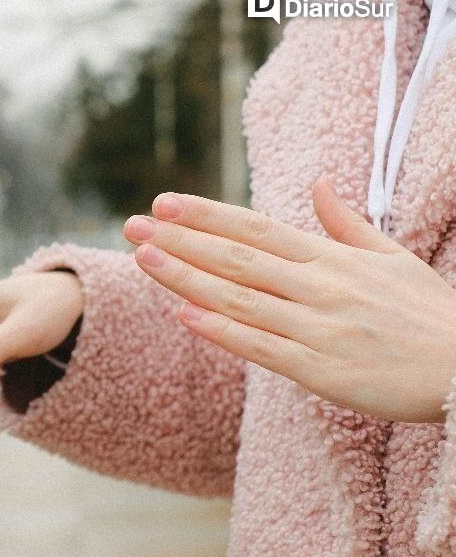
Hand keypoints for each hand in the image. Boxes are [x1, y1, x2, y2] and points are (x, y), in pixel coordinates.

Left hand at [124, 179, 455, 423]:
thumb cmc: (430, 316)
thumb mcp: (393, 258)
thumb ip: (347, 224)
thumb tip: (317, 184)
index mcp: (333, 259)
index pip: (256, 229)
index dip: (207, 215)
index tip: (164, 203)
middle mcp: (321, 288)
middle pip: (237, 258)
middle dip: (180, 240)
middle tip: (132, 226)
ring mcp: (320, 329)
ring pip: (241, 299)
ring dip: (187, 278)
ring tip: (144, 259)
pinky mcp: (323, 372)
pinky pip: (264, 348)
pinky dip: (223, 331)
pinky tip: (185, 316)